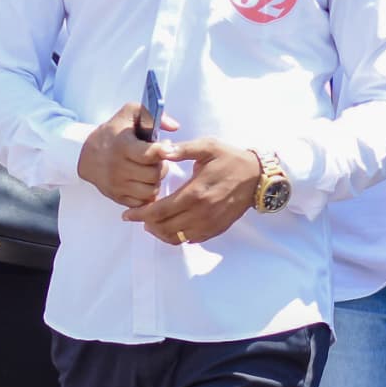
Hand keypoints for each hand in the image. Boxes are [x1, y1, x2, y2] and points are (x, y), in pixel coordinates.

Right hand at [77, 105, 170, 208]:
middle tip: (158, 159)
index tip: (167, 147)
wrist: (88, 154)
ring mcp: (117, 185)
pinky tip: (144, 182)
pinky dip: (147, 194)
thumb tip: (174, 127)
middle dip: (161, 166)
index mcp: (122, 145)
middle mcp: (118, 167)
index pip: (149, 154)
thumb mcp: (129, 113)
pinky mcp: (117, 197)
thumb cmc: (113, 132)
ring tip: (150, 170)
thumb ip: (153, 115)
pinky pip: (142, 202)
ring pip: (151, 190)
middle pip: (154, 174)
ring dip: (155, 181)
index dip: (163, 151)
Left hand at [121, 139, 261, 244]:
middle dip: (146, 224)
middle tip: (136, 217)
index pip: (160, 210)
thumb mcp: (208, 146)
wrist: (258, 177)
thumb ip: (183, 149)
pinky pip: (191, 240)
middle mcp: (201, 212)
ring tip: (151, 223)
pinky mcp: (217, 229)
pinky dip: (177, 237)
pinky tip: (171, 226)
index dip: (140, 214)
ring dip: (160, 233)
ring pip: (177, 237)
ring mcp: (210, 223)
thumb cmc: (230, 158)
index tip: (127, 214)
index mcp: (195, 192)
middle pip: (165, 227)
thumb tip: (162, 150)